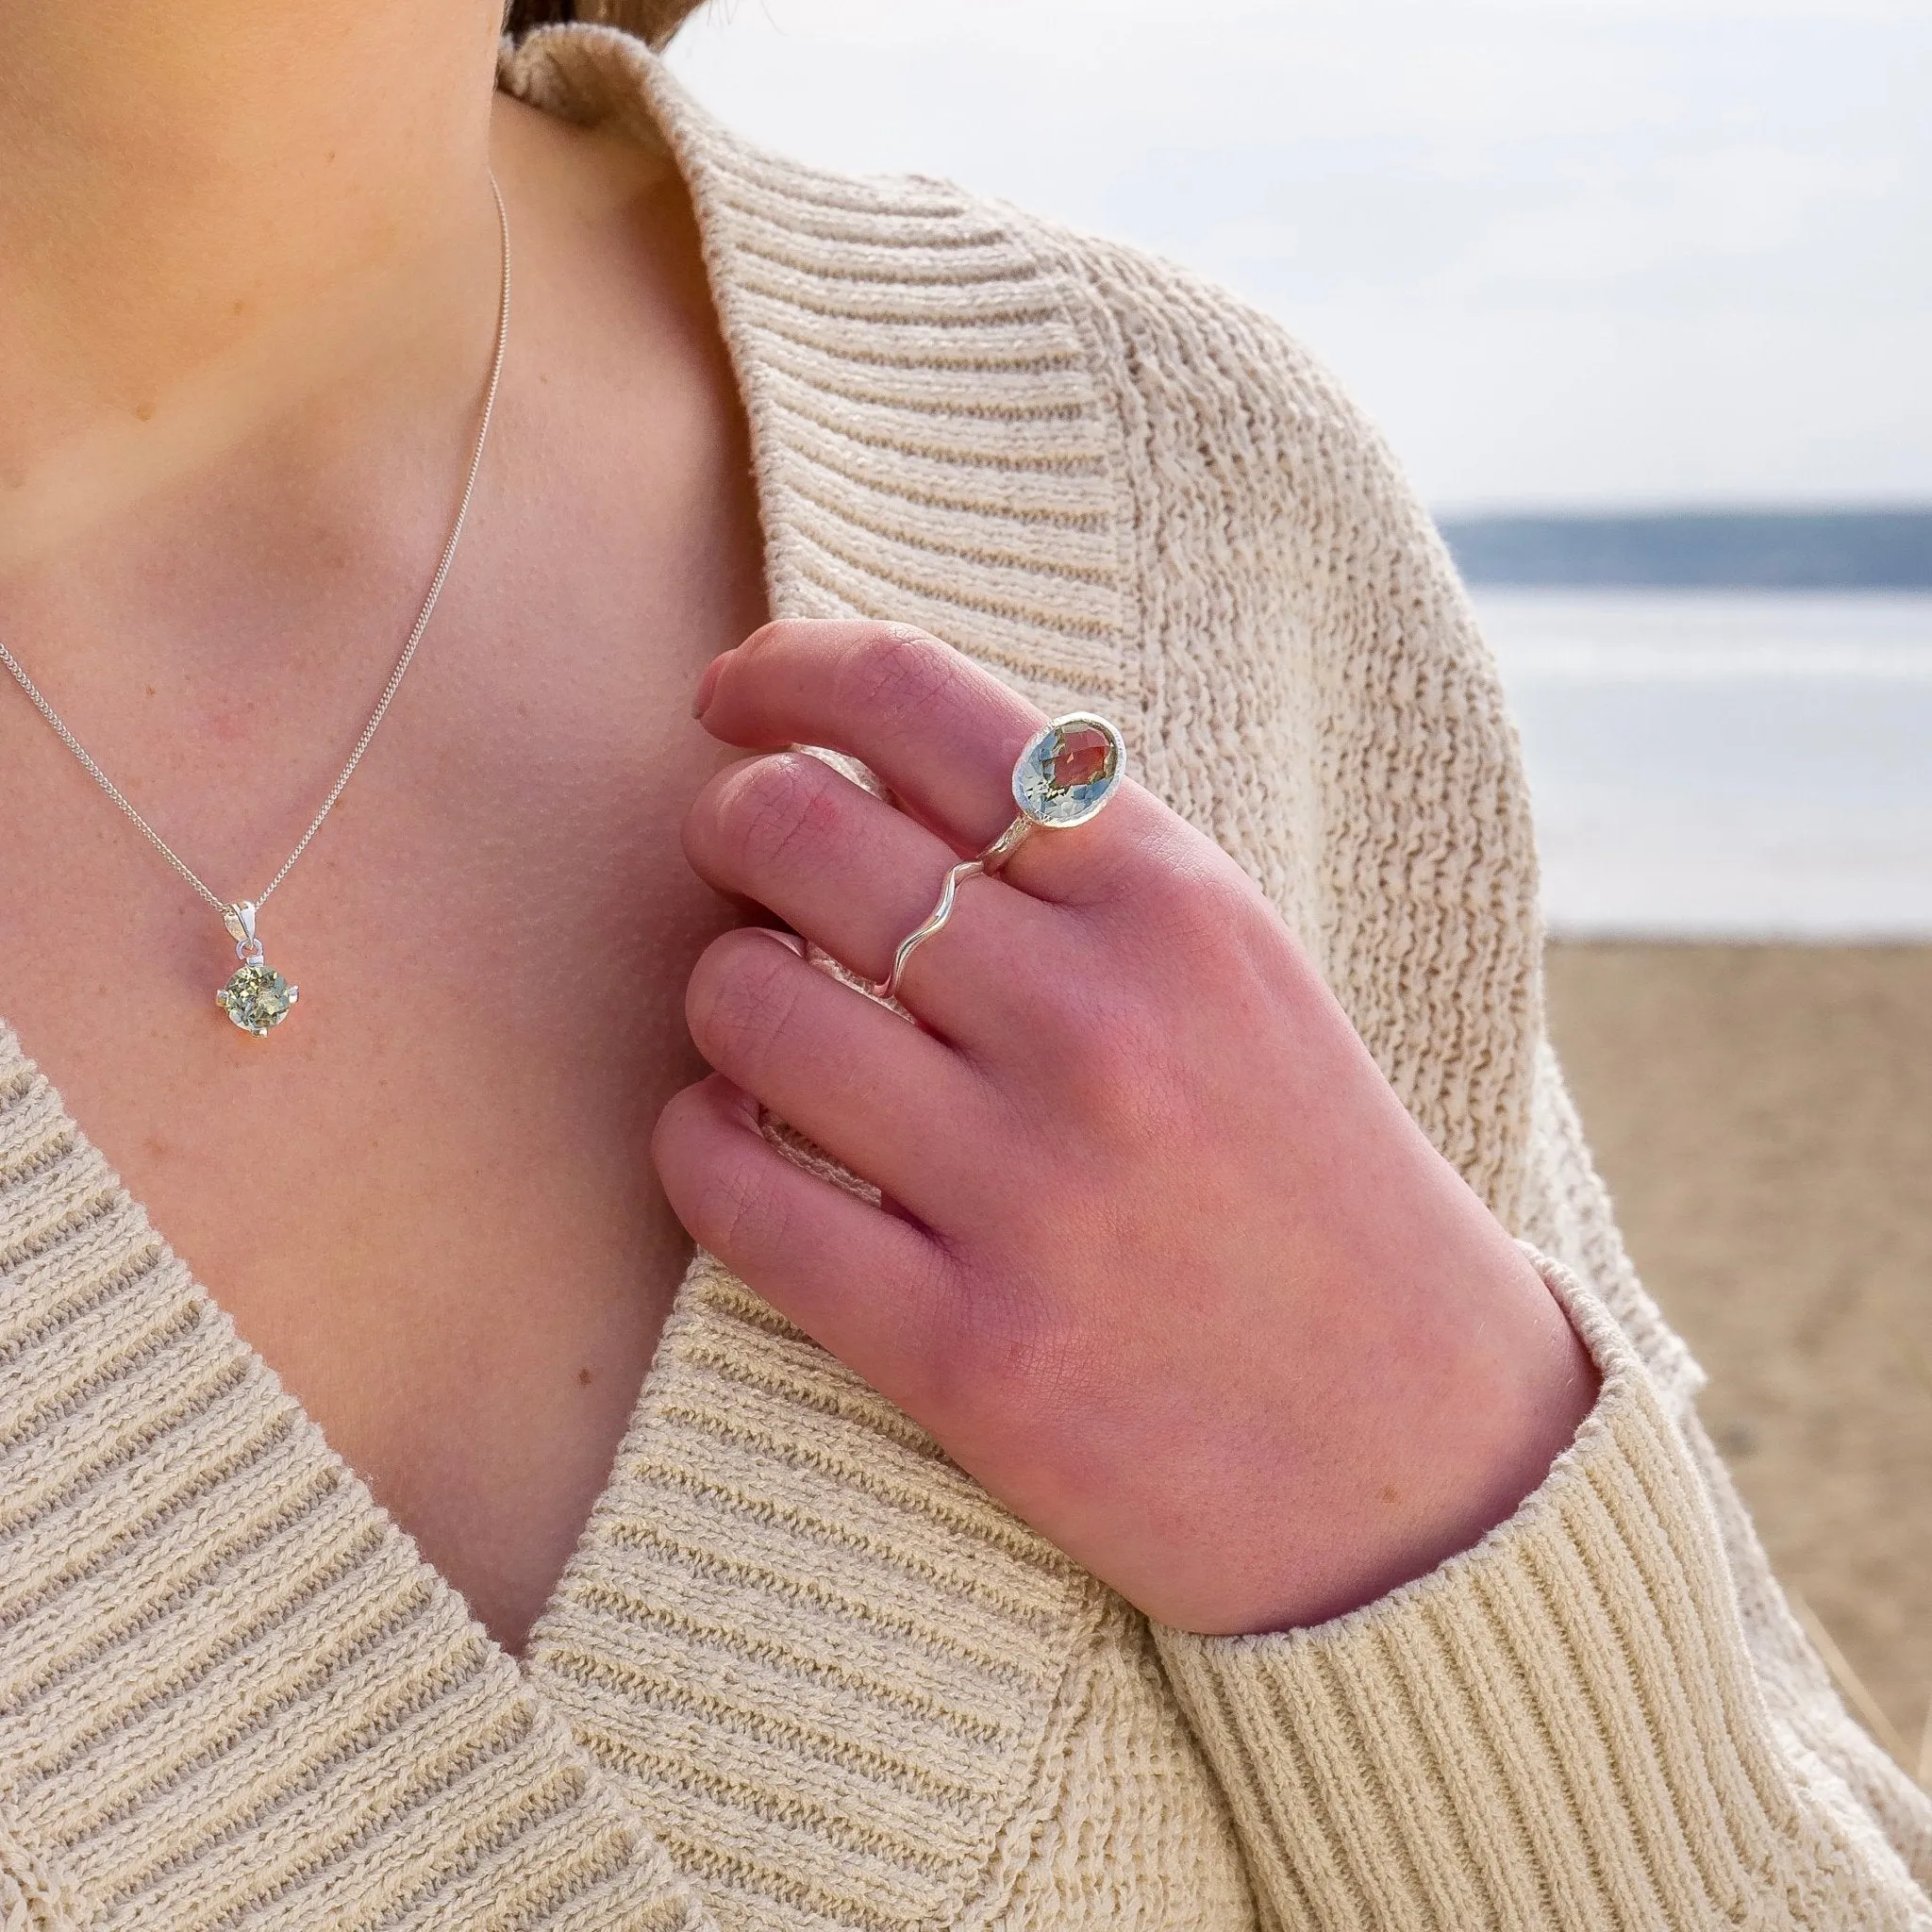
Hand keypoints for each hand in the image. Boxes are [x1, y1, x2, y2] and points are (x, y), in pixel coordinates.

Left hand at [654, 620, 1597, 1634]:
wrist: (1420, 1459)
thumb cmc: (1306, 1190)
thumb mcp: (1236, 976)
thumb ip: (1078, 868)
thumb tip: (861, 777)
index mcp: (1174, 902)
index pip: (921, 702)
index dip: (786, 672)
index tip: (731, 701)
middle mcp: (1098, 1021)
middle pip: (795, 833)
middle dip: (729, 830)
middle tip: (742, 873)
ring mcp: (1029, 1187)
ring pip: (740, 1001)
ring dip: (719, 999)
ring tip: (767, 1034)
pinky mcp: (965, 1349)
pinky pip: (729, 1187)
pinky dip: (700, 1143)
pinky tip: (745, 1147)